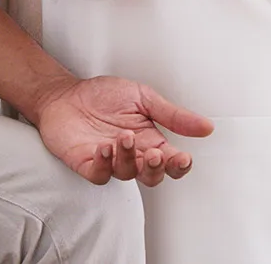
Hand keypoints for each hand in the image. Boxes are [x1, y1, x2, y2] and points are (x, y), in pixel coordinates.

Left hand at [33, 77, 214, 185]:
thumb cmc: (102, 96)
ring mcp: (109, 161)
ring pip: (126, 174)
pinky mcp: (86, 163)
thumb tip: (206, 126)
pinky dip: (103, 164)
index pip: (171, 163)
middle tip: (155, 152)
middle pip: (152, 176)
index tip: (183, 157)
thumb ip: (173, 115)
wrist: (64, 93)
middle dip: (156, 168)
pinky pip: (98, 174)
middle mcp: (132, 155)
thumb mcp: (144, 97)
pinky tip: (104, 147)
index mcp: (149, 141)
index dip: (179, 165)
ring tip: (125, 137)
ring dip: (129, 158)